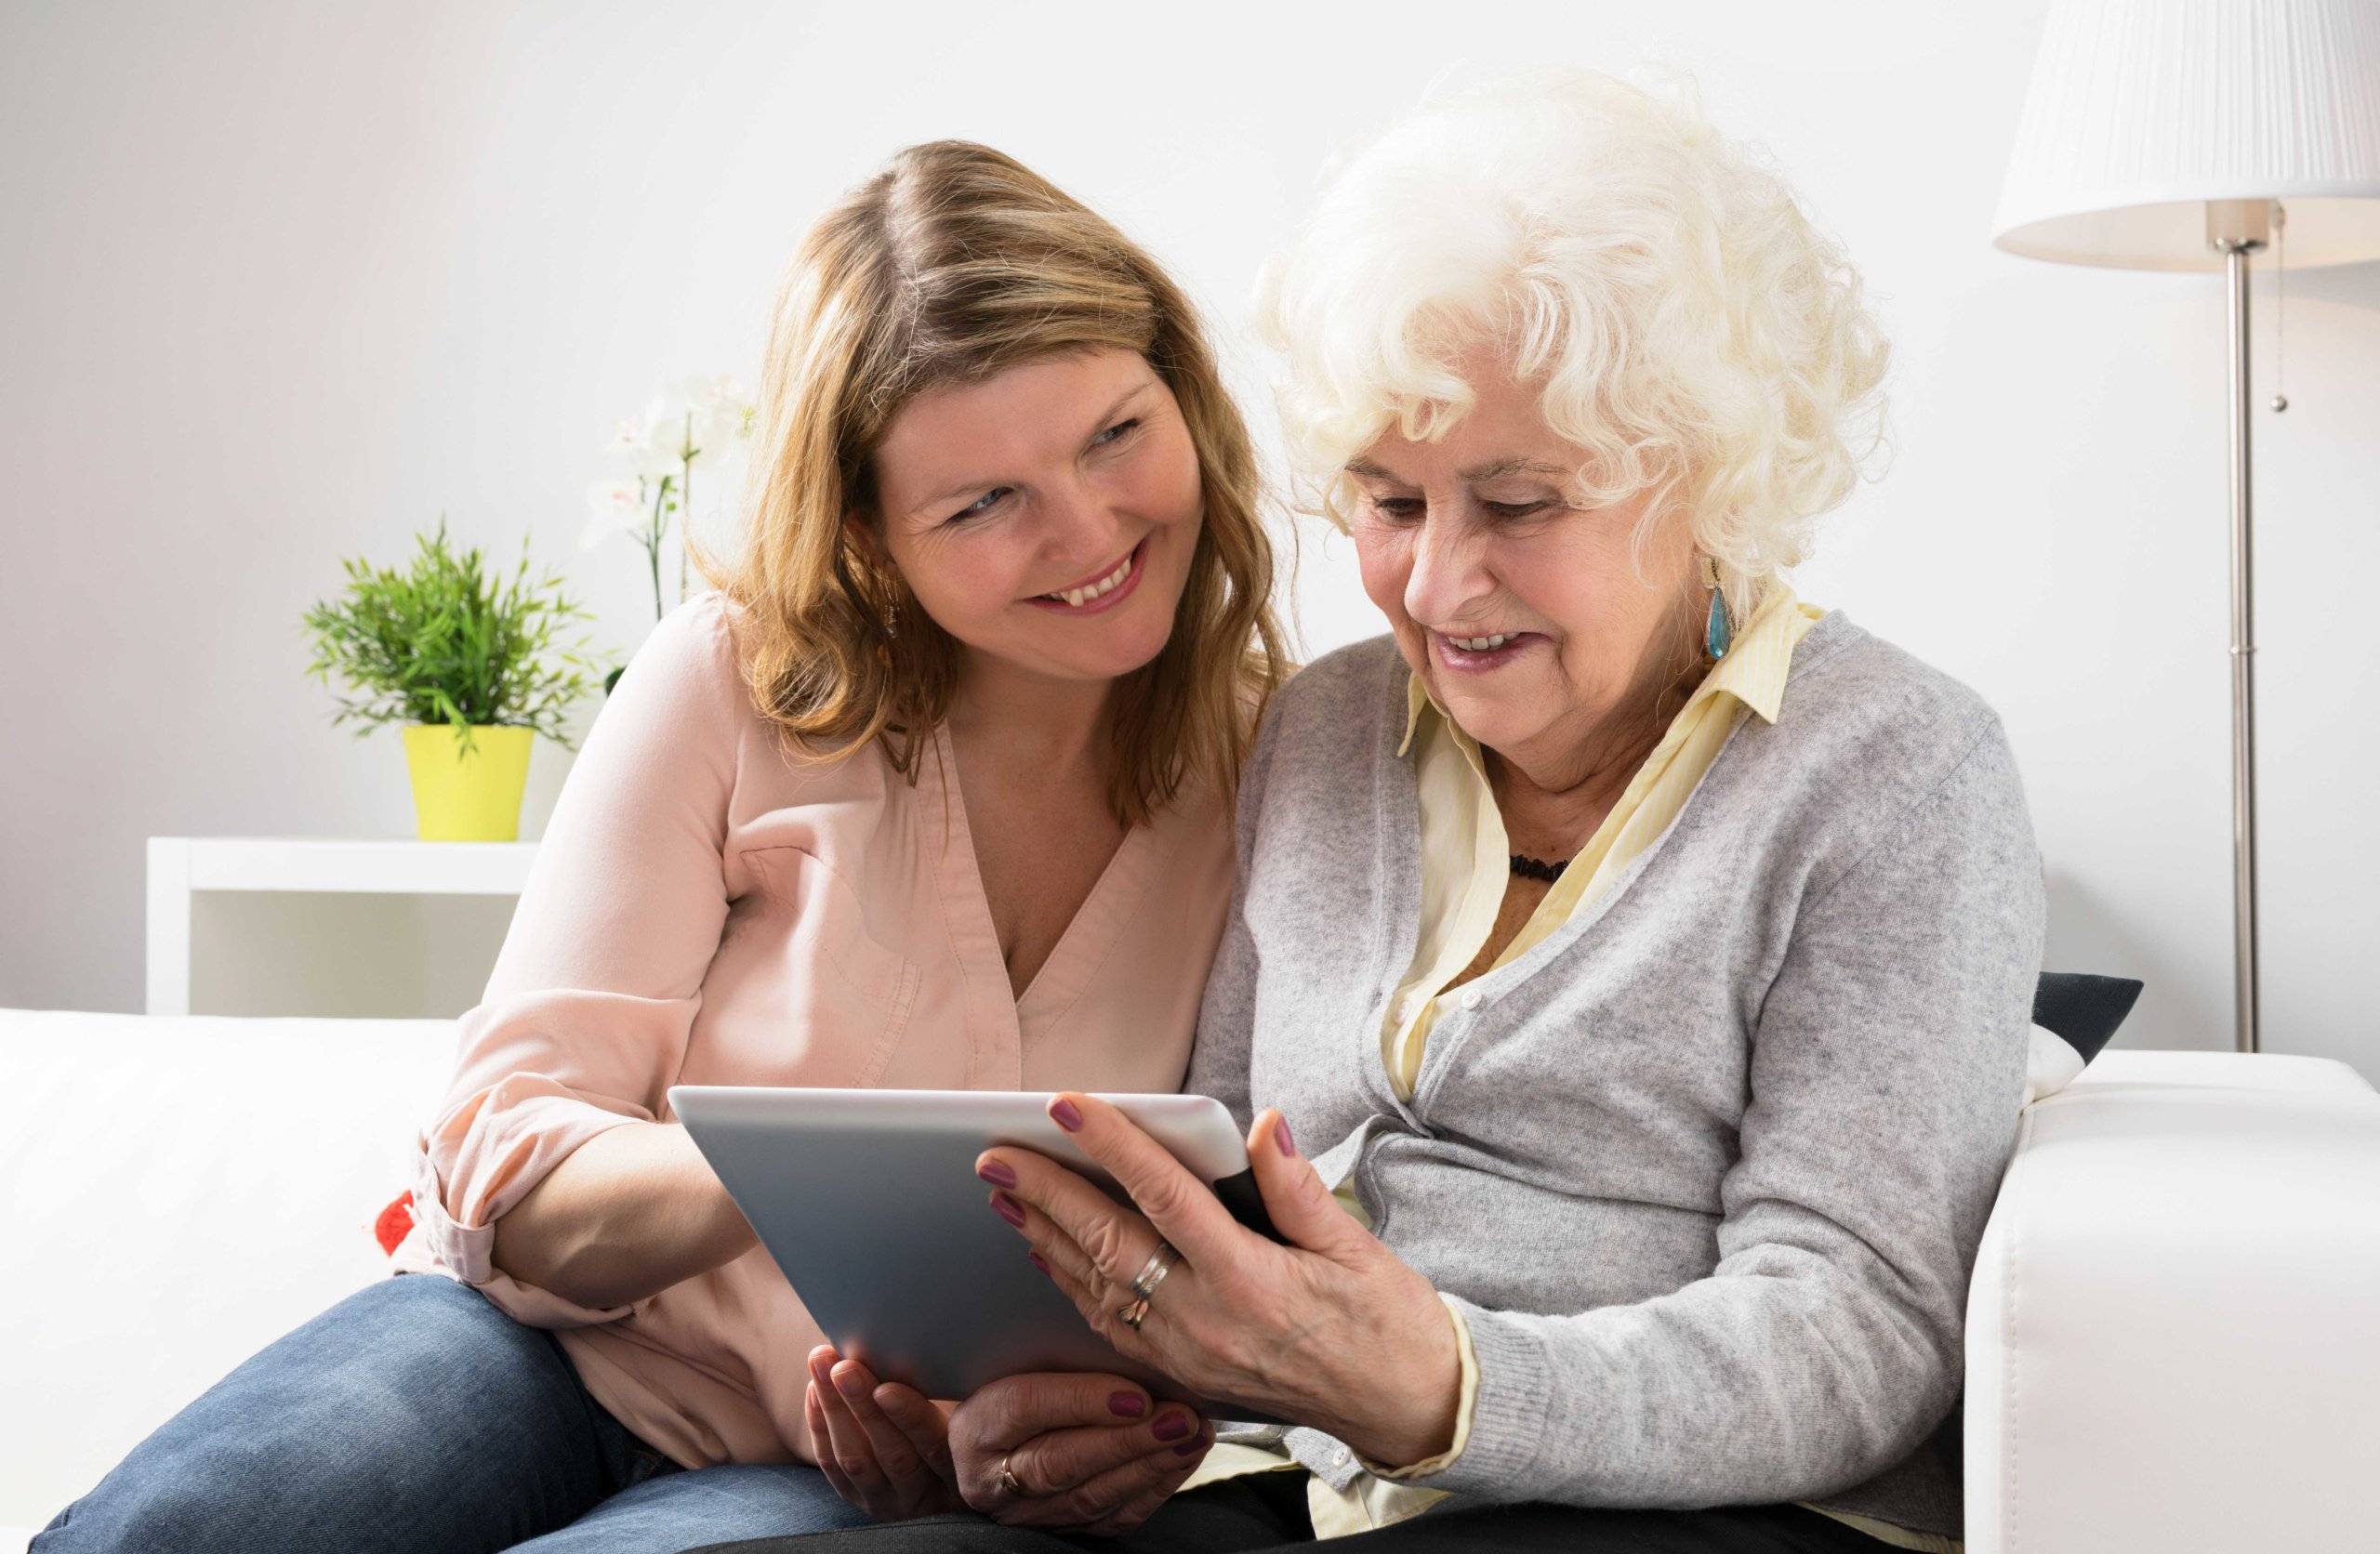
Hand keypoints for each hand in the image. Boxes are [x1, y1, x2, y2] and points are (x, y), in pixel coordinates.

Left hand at [805, 1347, 962, 1521]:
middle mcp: (924, 1496)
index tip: (887, 1388)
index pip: (936, 1448)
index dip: (911, 1419)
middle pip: (892, 1455)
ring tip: (821, 1366)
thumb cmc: (968, 1431)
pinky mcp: (860, 1499)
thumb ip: (966, 1400)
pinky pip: (834, 1468)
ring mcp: (888, 1502)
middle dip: (863, 1408)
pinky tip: (815, 1390)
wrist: (943, 1483)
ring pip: (855, 1461)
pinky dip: (821, 1427)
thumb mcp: (974, 1420)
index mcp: (960, 1475)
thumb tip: (943, 1350)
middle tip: (843, 1368)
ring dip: (834, 1410)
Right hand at [947, 1371, 1213, 1535]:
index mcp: (974, 1427)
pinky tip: (1183, 1459)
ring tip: (1191, 1434)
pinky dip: (1154, 1489)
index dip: (1080, 1401)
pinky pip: (1113, 1518)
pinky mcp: (1063, 1530)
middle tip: (1178, 1417)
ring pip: (1091, 1495)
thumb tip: (1120, 1335)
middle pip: (1060, 1461)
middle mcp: (992, 1479)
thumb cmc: (1010, 1386)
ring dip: (1150, 1464)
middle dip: (1127, 1440)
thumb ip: (1053, 1355)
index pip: (1024, 1408)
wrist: (995, 1443)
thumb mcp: (1014, 1364)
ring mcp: (1028, 1512)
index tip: (1135, 1394)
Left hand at [977, 1098, 1461, 1468]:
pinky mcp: (1187, 1375)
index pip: (1164, 1197)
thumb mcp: (1355, 1245)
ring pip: (1099, 1288)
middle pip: (1109, 1245)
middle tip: (996, 1153)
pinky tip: (1051, 1256)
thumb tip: (1262, 1126)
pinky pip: (1114, 1326)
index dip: (1111, 1146)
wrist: (1405, 1406)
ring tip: (1005, 1195)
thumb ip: (1297, 1187)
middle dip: (1046, 1194)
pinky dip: (1074, 1285)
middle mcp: (1208, 1321)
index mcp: (1250, 1279)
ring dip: (1046, 1238)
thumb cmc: (1388, 1321)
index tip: (1067, 1106)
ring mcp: (1190, 1354)